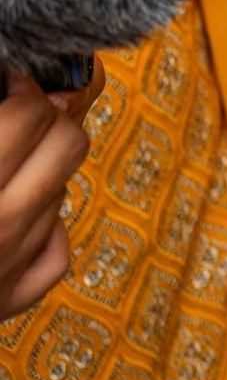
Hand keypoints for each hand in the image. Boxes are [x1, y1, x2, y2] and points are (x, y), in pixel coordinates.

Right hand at [0, 68, 87, 318]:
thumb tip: (8, 86)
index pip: (31, 114)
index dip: (23, 86)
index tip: (9, 78)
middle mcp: (0, 224)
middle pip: (68, 144)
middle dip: (49, 117)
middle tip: (18, 110)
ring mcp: (9, 267)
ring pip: (63, 191)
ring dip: (42, 169)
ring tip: (6, 163)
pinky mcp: (10, 301)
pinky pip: (54, 250)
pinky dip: (43, 228)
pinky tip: (16, 214)